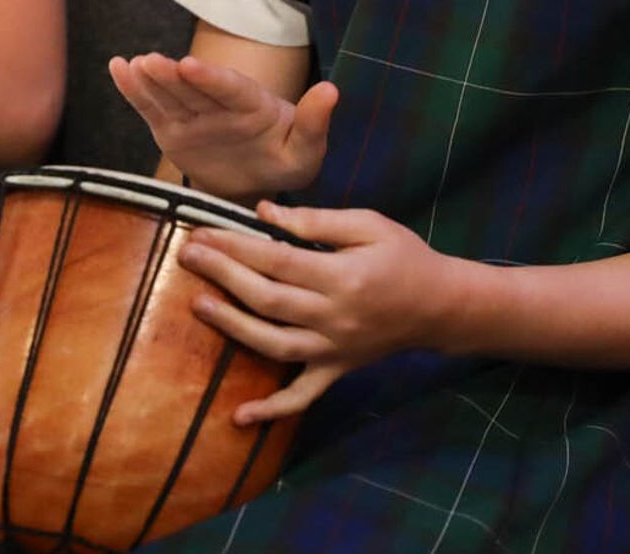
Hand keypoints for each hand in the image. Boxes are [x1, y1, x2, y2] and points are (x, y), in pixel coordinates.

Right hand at [107, 52, 336, 201]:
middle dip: (172, 75)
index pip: (230, 89)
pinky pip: (150, 109)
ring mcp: (193, 115)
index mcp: (252, 105)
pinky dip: (133, 90)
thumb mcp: (306, 150)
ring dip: (149, 80)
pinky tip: (117, 68)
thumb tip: (331, 89)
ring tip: (132, 65)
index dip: (210, 78)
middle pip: (193, 89)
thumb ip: (315, 123)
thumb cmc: (286, 159)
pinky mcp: (171, 129)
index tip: (190, 65)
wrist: (256, 178)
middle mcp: (219, 104)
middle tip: (151, 61)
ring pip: (169, 95)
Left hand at [180, 203, 456, 424]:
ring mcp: (333, 350)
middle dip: (223, 275)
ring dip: (232, 327)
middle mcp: (334, 317)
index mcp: (342, 276)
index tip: (204, 232)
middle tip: (188, 254)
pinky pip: (302, 396)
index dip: (235, 246)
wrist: (441, 306)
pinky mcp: (336, 370)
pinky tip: (239, 416)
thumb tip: (265, 212)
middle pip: (267, 299)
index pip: (276, 260)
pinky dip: (271, 410)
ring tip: (198, 304)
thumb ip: (316, 220)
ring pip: (274, 344)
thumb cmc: (404, 257)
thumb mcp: (369, 224)